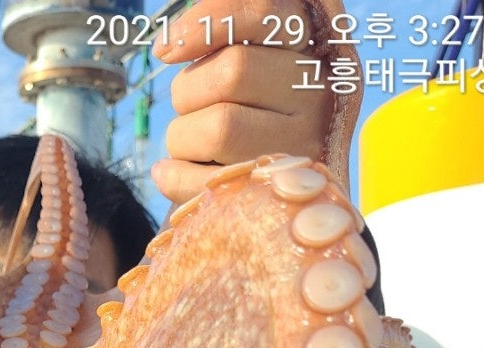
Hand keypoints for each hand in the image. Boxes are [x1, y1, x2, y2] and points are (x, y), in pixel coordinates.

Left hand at [151, 0, 347, 205]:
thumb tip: (169, 46)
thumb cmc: (259, 117)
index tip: (164, 50)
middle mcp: (319, 92)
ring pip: (220, 127)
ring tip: (191, 144)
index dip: (206, 23)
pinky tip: (169, 173)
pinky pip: (209, 180)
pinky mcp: (278, 194)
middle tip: (189, 108)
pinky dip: (174, 176)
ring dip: (183, 136)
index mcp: (316, 45)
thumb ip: (231, 39)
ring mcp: (304, 146)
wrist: (289, 193)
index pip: (262, 13)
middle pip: (233, 70)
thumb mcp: (261, 64)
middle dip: (189, 90)